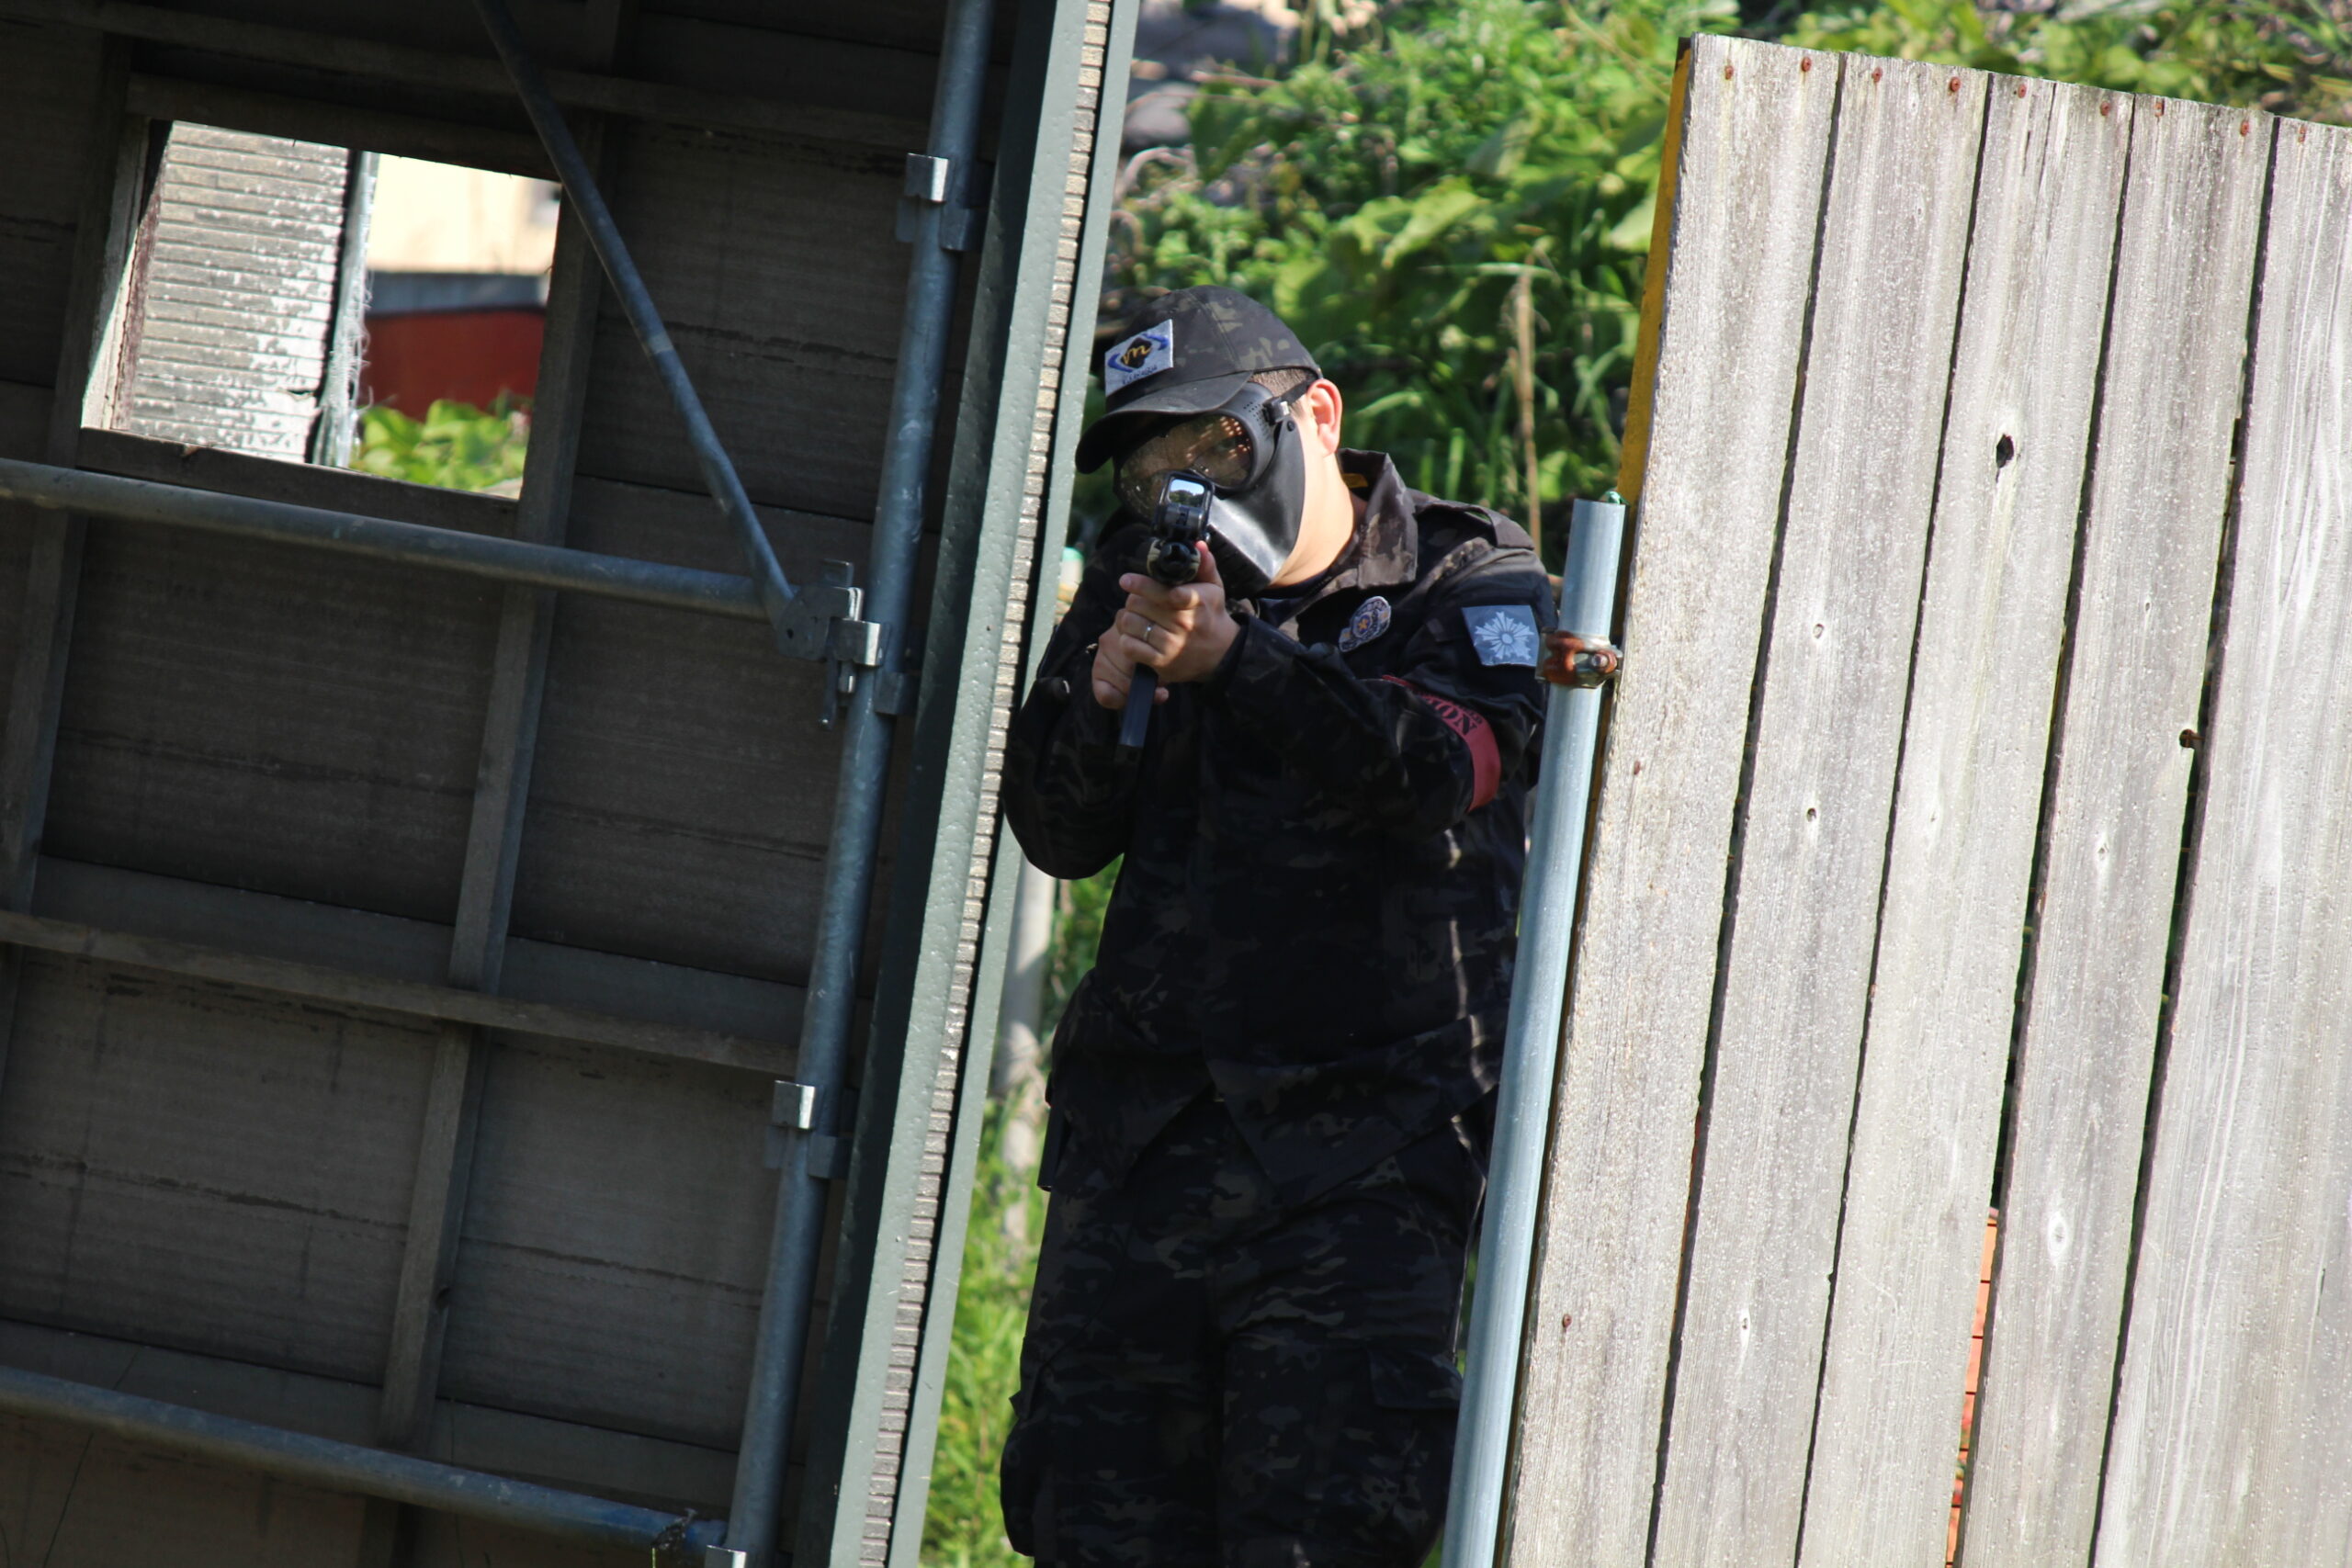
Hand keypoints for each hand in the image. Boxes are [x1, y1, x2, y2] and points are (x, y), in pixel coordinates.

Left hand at [1090, 544, 1238, 709]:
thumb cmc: (1212, 616)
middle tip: (1136, 598)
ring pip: (1131, 623)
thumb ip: (1205, 566)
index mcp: (1196, 602)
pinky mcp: (1161, 662)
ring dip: (1128, 617)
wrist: (1221, 654)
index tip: (1127, 580)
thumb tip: (1198, 544)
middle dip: (1134, 598)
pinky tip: (1135, 635)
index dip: (1143, 585)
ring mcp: (1172, 645)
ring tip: (1135, 616)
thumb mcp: (1214, 589)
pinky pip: (1130, 646)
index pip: (1166, 592)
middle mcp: (1184, 624)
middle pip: (1140, 604)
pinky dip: (1126, 639)